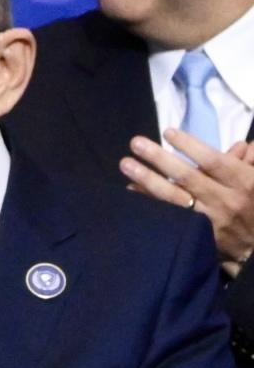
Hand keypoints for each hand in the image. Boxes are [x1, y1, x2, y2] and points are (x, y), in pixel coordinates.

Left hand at [123, 133, 253, 272]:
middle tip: (136, 143)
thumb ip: (252, 161)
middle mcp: (225, 200)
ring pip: (174, 198)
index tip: (168, 132)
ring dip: (147, 179)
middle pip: (187, 177)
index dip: (191, 146)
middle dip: (160, 159)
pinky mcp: (197, 235)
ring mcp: (209, 219)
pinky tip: (132, 189)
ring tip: (126, 164)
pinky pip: (169, 216)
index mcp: (244, 182)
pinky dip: (150, 202)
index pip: (213, 162)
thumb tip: (242, 143)